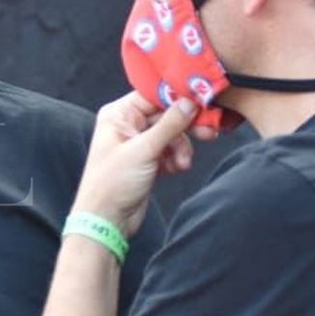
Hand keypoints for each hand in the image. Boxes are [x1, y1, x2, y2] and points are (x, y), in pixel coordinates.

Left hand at [73, 91, 199, 237]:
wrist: (107, 220)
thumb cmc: (113, 183)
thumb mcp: (144, 150)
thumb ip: (170, 124)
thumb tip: (190, 101)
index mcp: (118, 114)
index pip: (153, 95)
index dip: (178, 97)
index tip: (202, 101)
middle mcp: (127, 124)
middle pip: (166, 114)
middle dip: (186, 126)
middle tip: (208, 133)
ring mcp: (138, 143)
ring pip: (172, 134)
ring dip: (182, 147)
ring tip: (182, 163)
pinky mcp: (147, 160)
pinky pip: (170, 150)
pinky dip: (176, 158)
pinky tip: (176, 169)